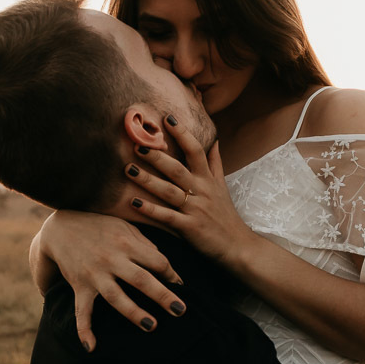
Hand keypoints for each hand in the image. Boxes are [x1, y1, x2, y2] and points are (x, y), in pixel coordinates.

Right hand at [38, 210, 186, 350]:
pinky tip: (90, 347)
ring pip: (116, 297)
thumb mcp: (125, 226)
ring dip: (134, 313)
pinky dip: (84, 330)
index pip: (157, 261)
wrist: (61, 226)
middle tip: (181, 310)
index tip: (180, 285)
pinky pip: (81, 311)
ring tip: (151, 326)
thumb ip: (145, 244)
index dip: (171, 274)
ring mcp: (95, 275)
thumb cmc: (101, 226)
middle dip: (162, 295)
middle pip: (141, 280)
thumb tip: (163, 264)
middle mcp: (112, 260)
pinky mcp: (79, 286)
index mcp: (127, 244)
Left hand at [125, 114, 255, 267]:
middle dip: (157, 156)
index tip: (167, 118)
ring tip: (128, 168)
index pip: (196, 150)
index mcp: (208, 179)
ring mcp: (195, 209)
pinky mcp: (190, 228)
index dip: (183, 134)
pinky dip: (150, 210)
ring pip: (169, 191)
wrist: (237, 246)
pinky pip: (167, 217)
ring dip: (148, 180)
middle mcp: (202, 191)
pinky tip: (134, 203)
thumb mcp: (222, 186)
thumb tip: (215, 139)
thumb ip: (215, 162)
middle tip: (137, 143)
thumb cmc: (225, 215)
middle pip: (178, 169)